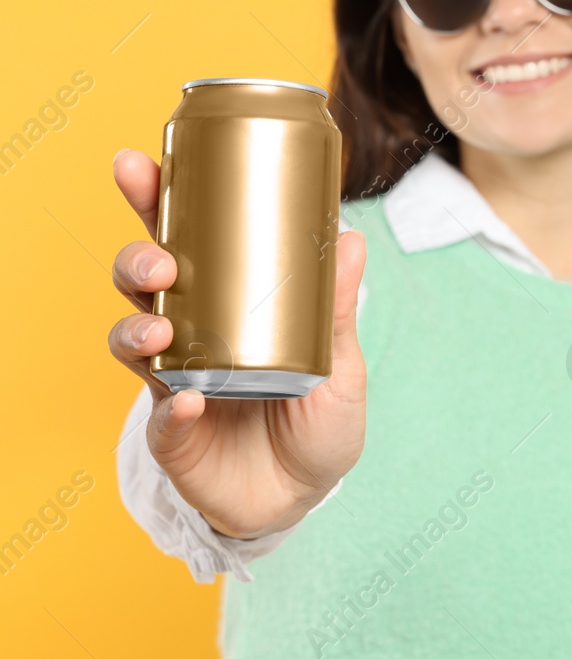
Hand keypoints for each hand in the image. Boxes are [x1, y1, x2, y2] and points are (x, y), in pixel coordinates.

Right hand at [107, 148, 367, 539]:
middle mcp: (190, 334)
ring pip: (134, 341)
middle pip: (144, 283)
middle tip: (158, 261)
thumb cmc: (319, 418)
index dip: (156, 201)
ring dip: (138, 330)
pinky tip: (187, 401)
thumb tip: (350, 236)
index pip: (184, 240)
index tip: (142, 163)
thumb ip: (334, 308)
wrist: (308, 496)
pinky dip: (171, 410)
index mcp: (225, 301)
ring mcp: (177, 382)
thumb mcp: (339, 360)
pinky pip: (162, 420)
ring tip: (159, 330)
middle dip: (138, 261)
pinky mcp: (176, 437)